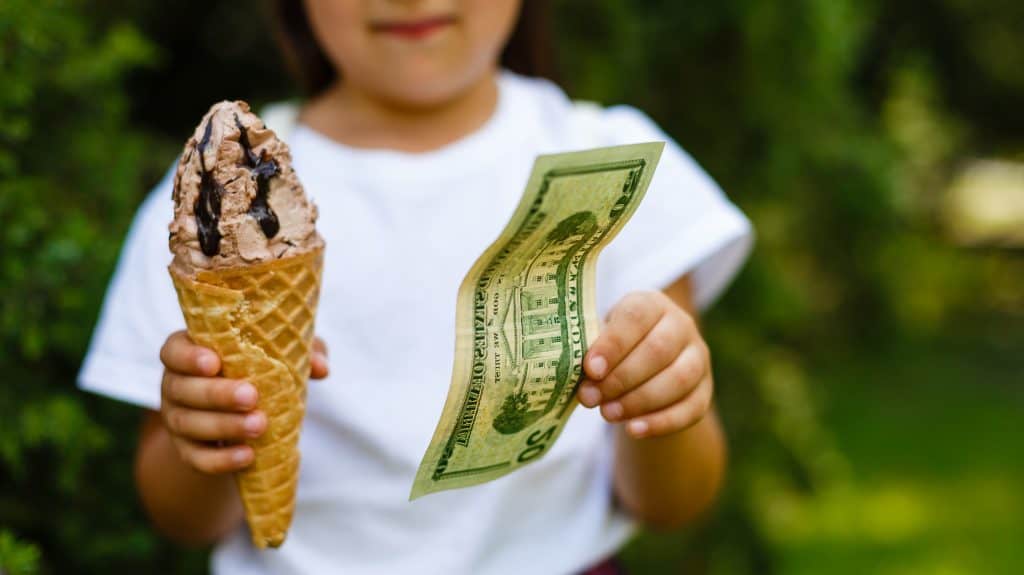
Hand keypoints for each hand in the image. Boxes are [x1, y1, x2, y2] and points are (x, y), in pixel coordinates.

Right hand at [158, 331, 329, 473]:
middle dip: (217, 394)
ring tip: (259, 426)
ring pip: (188, 424)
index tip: (214, 362)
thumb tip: (321, 367)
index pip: (174, 351)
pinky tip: (247, 456)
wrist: (241, 412)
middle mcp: (174, 384)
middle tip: (251, 396)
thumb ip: (302, 351)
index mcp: (189, 352)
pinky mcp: (186, 450)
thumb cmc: (261, 369)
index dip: (189, 357)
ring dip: (223, 426)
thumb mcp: (281, 354)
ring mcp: (177, 419)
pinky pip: (196, 458)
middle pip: (182, 389)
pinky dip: (220, 460)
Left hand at [576, 291, 711, 438]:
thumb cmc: (613, 348)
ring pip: (678, 379)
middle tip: (590, 397)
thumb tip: (582, 378)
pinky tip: (633, 430)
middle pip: (658, 350)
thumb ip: (593, 352)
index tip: (590, 369)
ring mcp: (698, 358)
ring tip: (607, 413)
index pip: (636, 317)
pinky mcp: (704, 390)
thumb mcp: (601, 339)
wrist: (645, 365)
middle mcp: (681, 325)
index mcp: (652, 304)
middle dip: (621, 378)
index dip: (613, 344)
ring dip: (639, 400)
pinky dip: (661, 422)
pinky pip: (690, 409)